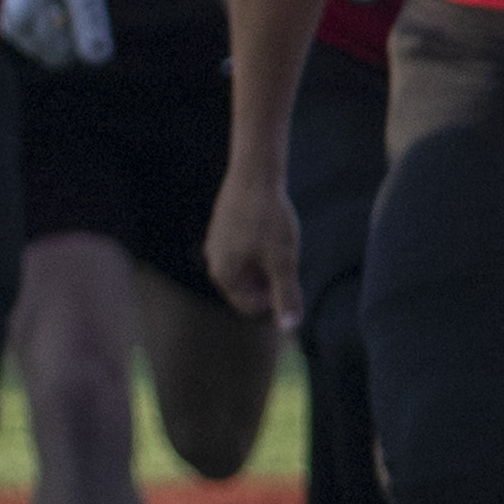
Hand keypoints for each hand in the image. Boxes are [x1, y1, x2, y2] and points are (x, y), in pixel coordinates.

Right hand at [203, 148, 299, 327]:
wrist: (254, 175)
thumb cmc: (268, 220)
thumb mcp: (283, 262)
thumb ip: (286, 297)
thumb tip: (290, 328)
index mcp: (223, 274)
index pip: (248, 306)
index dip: (273, 300)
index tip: (288, 278)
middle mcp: (213, 260)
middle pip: (247, 288)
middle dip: (269, 280)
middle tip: (286, 259)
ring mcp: (216, 242)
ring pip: (246, 266)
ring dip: (265, 262)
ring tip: (280, 242)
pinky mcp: (223, 225)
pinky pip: (242, 248)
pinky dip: (259, 245)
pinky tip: (271, 228)